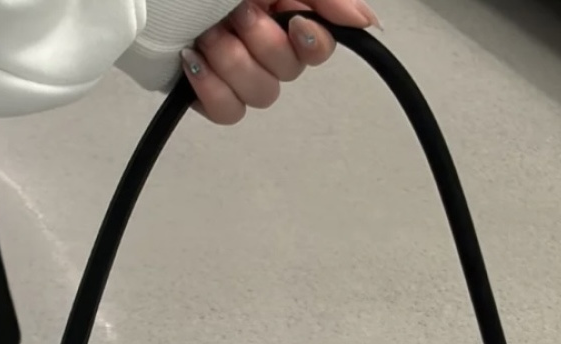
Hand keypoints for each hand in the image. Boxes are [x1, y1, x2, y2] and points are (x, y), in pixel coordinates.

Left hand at [181, 0, 380, 125]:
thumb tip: (367, 20)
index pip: (321, 45)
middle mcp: (264, 43)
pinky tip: (193, 59)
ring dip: (233, 62)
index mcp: (283, 12)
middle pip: (290, 72)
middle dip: (261, 42)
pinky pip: (229, 114)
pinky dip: (212, 88)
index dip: (313, 42)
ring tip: (207, 33)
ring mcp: (236, 71)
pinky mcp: (207, 93)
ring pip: (262, 95)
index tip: (295, 22)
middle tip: (236, 14)